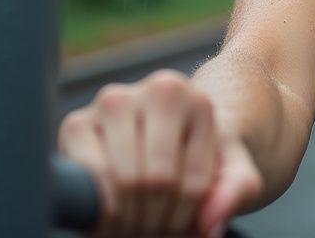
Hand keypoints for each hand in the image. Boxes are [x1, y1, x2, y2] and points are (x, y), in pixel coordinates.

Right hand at [58, 69, 264, 236]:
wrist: (172, 134)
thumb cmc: (203, 155)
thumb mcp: (235, 171)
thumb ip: (238, 190)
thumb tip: (210, 224)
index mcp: (194, 97)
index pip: (187, 180)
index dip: (185, 218)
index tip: (187, 228)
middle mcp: (150, 90)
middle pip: (152, 181)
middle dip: (156, 221)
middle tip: (161, 234)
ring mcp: (111, 103)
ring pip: (120, 182)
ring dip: (129, 220)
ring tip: (141, 229)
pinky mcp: (76, 124)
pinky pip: (86, 179)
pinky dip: (100, 210)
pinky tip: (114, 219)